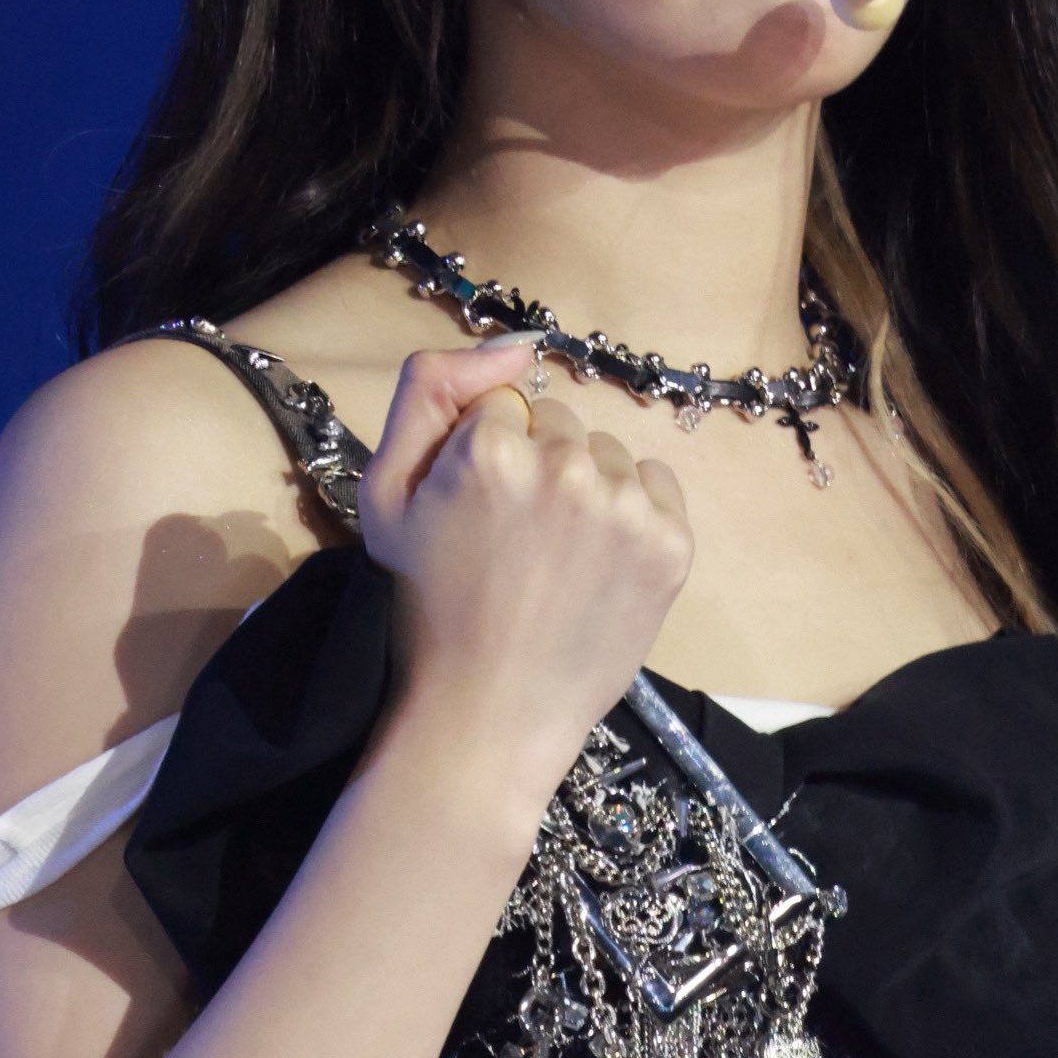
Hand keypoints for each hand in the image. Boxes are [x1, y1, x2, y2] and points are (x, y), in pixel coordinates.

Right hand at [357, 344, 692, 842]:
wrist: (489, 714)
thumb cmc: (425, 607)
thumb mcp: (386, 493)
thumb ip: (428, 390)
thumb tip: (513, 343)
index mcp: (491, 445)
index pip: (499, 404)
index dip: (482, 455)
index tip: (474, 512)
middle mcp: (566, 463)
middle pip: (557, 422)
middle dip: (536, 465)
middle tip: (514, 542)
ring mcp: (626, 505)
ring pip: (607, 453)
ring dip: (587, 488)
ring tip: (556, 558)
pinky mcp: (671, 544)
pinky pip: (657, 485)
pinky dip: (634, 514)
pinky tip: (597, 564)